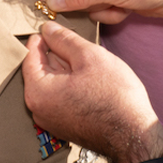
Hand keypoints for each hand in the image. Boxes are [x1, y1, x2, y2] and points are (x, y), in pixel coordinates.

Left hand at [22, 21, 162, 162]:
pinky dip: (69, 85)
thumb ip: (65, 39)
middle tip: (75, 43)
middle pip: (39, 70)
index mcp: (38, 91)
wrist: (133, 135)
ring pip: (51, 84)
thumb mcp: (90, 56)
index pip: (29, 55)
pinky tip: (88, 80)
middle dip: (55, 54)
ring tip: (86, 62)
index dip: (42, 37)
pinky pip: (59, 98)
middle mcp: (38, 109)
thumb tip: (48, 29)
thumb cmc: (114, 97)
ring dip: (64, 69)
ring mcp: (51, 120)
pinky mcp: (64, 126)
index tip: (54, 28)